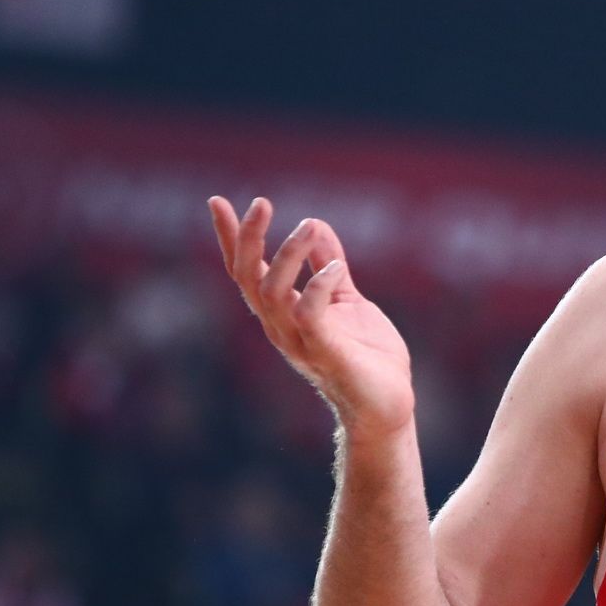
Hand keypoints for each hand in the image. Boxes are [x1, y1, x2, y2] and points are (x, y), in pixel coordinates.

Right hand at [209, 196, 414, 436]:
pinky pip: (309, 315)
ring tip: (308, 225)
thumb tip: (316, 224)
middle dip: (247, 239)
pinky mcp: (325, 352)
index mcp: (282, 312)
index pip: (246, 271)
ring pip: (272, 292)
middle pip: (248, 278)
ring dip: (287, 255)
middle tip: (261, 203)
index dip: (230, 238)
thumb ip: (329, 266)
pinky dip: (318, 287)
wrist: (386, 404)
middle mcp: (280, 327)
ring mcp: (299, 341)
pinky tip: (335, 268)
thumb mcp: (346, 299)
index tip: (218, 202)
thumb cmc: (366, 356)